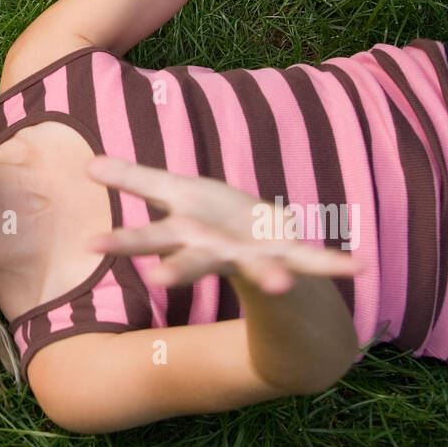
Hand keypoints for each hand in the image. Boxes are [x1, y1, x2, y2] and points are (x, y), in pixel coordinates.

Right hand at [83, 155, 364, 293]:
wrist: (260, 258)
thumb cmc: (212, 221)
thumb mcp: (174, 193)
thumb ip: (134, 178)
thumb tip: (86, 162)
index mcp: (188, 237)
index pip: (149, 238)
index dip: (122, 241)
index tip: (91, 246)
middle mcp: (219, 254)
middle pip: (195, 261)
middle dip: (179, 271)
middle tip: (158, 281)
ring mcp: (255, 259)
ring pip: (257, 269)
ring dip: (269, 276)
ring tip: (280, 283)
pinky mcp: (291, 258)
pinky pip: (316, 262)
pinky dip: (337, 263)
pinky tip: (360, 263)